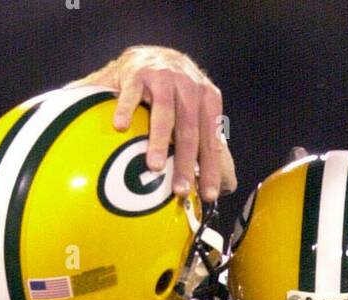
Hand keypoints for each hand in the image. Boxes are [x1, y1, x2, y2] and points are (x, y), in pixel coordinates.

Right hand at [111, 59, 235, 200]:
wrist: (151, 56)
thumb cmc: (176, 97)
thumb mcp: (197, 114)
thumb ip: (208, 144)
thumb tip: (227, 186)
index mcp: (208, 99)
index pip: (211, 139)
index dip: (210, 168)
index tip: (208, 195)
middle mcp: (189, 86)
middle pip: (188, 129)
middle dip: (185, 162)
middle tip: (179, 190)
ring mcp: (163, 78)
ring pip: (164, 112)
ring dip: (159, 141)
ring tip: (155, 166)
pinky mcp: (138, 73)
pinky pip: (131, 93)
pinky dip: (126, 110)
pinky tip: (121, 128)